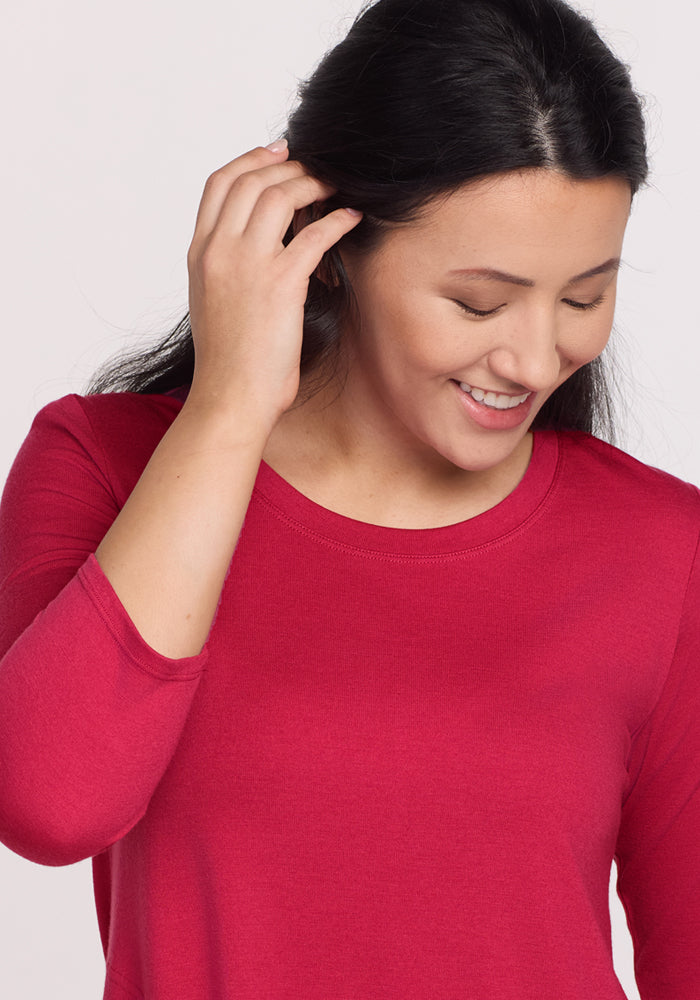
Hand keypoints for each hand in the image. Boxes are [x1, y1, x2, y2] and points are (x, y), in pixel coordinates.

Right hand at [185, 143, 362, 426]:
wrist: (229, 397)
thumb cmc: (228, 361)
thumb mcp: (211, 302)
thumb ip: (224, 267)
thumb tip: (251, 248)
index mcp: (199, 253)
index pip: (219, 184)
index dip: (251, 159)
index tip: (278, 153)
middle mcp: (218, 250)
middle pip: (252, 180)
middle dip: (288, 166)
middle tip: (316, 168)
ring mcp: (247, 264)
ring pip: (280, 195)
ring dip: (313, 184)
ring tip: (335, 187)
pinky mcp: (281, 284)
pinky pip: (316, 235)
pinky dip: (338, 221)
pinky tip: (352, 219)